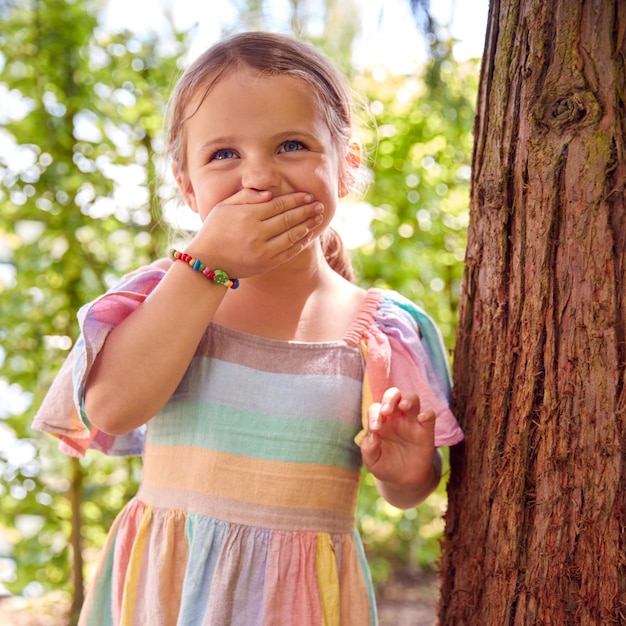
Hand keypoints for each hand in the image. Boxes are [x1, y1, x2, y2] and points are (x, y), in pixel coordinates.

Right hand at [189, 189, 323, 277]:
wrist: (207, 262)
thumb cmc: (214, 230)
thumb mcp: (224, 207)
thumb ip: (246, 197)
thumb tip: (270, 193)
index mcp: (247, 216)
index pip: (279, 205)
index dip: (296, 200)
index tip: (308, 196)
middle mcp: (257, 233)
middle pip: (289, 219)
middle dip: (307, 211)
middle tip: (320, 206)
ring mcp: (263, 250)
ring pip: (291, 236)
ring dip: (307, 226)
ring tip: (318, 218)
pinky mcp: (266, 264)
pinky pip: (288, 252)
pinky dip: (299, 244)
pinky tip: (307, 235)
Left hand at [361, 387, 438, 506]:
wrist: (404, 481)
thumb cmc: (385, 466)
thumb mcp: (372, 461)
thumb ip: (369, 448)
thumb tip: (373, 434)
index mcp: (380, 421)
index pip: (376, 408)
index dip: (374, 414)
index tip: (375, 429)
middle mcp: (395, 417)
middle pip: (394, 395)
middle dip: (390, 398)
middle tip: (387, 411)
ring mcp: (411, 422)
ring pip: (412, 398)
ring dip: (408, 399)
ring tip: (403, 406)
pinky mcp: (426, 430)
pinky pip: (430, 414)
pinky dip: (427, 413)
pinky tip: (421, 419)